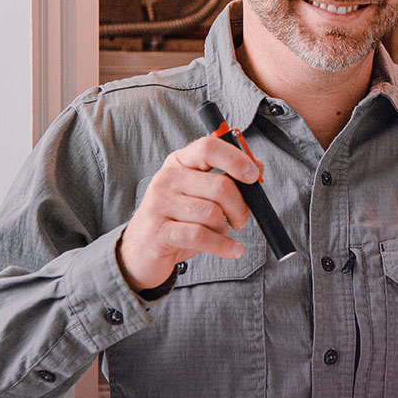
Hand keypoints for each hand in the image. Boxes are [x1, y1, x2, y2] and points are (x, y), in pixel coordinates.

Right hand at [117, 135, 262, 291]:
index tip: (253, 175)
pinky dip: (223, 246)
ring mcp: (159, 204)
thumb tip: (257, 168)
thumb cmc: (178, 220)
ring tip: (222, 234)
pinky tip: (232, 250)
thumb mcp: (200, 194)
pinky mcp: (158, 231)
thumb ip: (227, 178)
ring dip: (226, 229)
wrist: (140, 250)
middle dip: (240, 207)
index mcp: (179, 162)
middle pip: (220, 186)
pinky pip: (201, 236)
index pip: (209, 147)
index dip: (236, 159)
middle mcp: (167, 178)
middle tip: (240, 220)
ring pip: (213, 214)